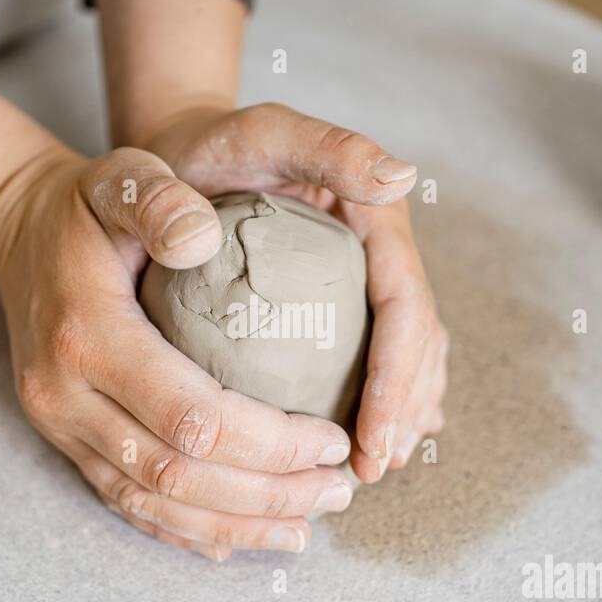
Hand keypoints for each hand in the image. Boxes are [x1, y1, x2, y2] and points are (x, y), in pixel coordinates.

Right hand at [0, 145, 356, 560]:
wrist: (19, 232)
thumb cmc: (88, 203)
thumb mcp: (123, 178)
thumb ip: (160, 201)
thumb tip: (204, 237)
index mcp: (88, 336)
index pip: (193, 416)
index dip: (270, 443)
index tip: (332, 438)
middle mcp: (65, 395)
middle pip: (177, 474)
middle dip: (267, 493)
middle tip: (337, 490)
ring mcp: (60, 428)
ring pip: (153, 503)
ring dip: (236, 524)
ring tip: (307, 525)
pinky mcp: (66, 443)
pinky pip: (127, 504)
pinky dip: (188, 530)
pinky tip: (240, 540)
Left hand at [142, 103, 448, 484]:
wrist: (184, 148)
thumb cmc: (215, 144)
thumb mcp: (267, 133)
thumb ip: (330, 148)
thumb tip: (402, 176)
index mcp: (378, 220)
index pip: (405, 309)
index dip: (397, 379)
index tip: (372, 439)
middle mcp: (382, 253)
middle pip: (417, 342)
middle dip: (403, 411)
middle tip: (372, 469)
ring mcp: (365, 279)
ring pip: (406, 356)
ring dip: (398, 415)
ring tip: (372, 466)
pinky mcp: (341, 298)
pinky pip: (374, 357)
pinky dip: (375, 403)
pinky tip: (357, 444)